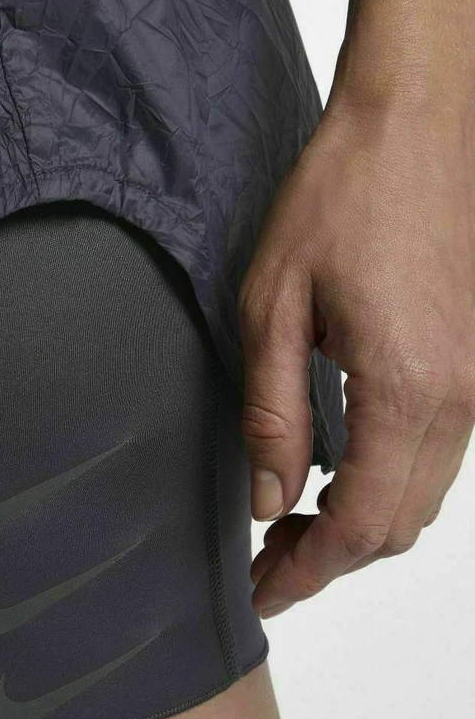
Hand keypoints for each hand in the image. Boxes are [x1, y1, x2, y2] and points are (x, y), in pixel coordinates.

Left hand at [237, 88, 474, 617]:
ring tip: (289, 525)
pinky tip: (338, 471)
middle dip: (331, 559)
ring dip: (362, 524)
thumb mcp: (273, 304)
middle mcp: (461, 397)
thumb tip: (267, 496)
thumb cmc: (341, 198)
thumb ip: (272, 410)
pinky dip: (390, 482)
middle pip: (401, 525)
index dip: (308, 572)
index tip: (262, 592)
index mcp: (408, 388)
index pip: (361, 524)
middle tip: (264, 563)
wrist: (416, 126)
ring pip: (426, 495)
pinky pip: (440, 453)